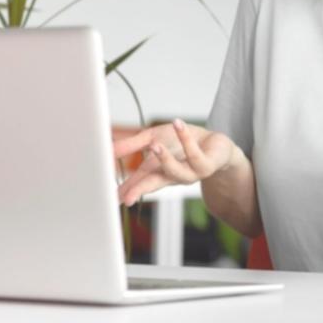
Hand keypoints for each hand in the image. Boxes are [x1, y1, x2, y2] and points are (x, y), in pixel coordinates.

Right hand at [112, 118, 236, 205]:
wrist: (214, 144)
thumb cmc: (181, 144)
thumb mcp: (153, 139)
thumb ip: (131, 145)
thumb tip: (107, 149)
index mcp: (158, 173)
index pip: (139, 182)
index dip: (126, 190)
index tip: (111, 198)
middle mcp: (173, 176)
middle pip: (154, 185)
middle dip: (139, 190)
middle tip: (126, 198)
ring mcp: (190, 172)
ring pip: (177, 172)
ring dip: (165, 159)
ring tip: (154, 146)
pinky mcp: (206, 164)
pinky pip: (195, 154)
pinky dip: (185, 138)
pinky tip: (177, 124)